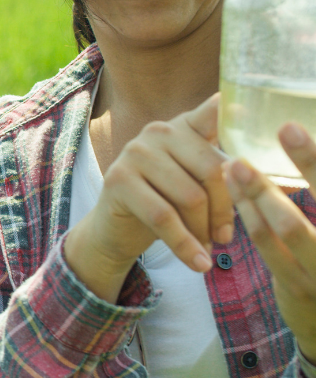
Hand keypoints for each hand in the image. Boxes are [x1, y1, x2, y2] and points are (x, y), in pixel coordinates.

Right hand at [65, 95, 234, 303]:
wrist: (114, 230)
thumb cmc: (162, 205)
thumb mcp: (191, 183)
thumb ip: (219, 172)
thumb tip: (263, 183)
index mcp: (183, 127)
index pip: (214, 113)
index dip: (235, 117)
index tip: (252, 123)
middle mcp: (158, 131)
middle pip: (212, 170)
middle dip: (225, 210)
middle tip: (226, 238)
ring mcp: (135, 152)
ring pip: (190, 196)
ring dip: (204, 232)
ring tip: (208, 250)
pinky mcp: (118, 179)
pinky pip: (162, 216)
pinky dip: (184, 244)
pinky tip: (198, 263)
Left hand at [225, 123, 315, 363]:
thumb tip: (295, 136)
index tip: (294, 127)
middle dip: (306, 164)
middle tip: (283, 129)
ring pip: (291, 226)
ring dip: (261, 192)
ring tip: (237, 164)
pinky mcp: (300, 289)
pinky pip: (269, 247)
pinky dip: (251, 217)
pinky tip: (237, 197)